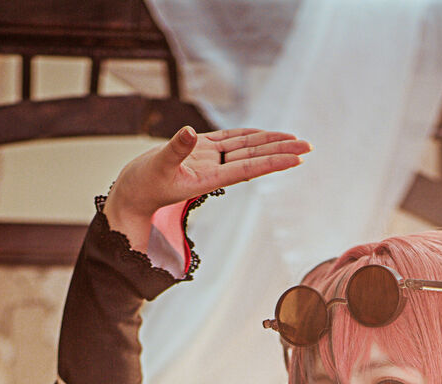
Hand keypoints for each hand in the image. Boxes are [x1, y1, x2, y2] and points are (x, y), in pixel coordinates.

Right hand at [105, 126, 310, 248]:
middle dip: (281, 151)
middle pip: (254, 157)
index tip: (296, 159)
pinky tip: (263, 135)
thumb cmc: (142, 186)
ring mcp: (207, 159)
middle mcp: (213, 169)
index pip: (248, 168)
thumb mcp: (157, 167)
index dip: (273, 161)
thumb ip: (175, 150)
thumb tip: (191, 131)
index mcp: (209, 177)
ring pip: (245, 148)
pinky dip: (246, 136)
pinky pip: (228, 140)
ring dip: (269, 143)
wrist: (132, 194)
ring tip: (295, 140)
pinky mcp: (199, 151)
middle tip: (309, 147)